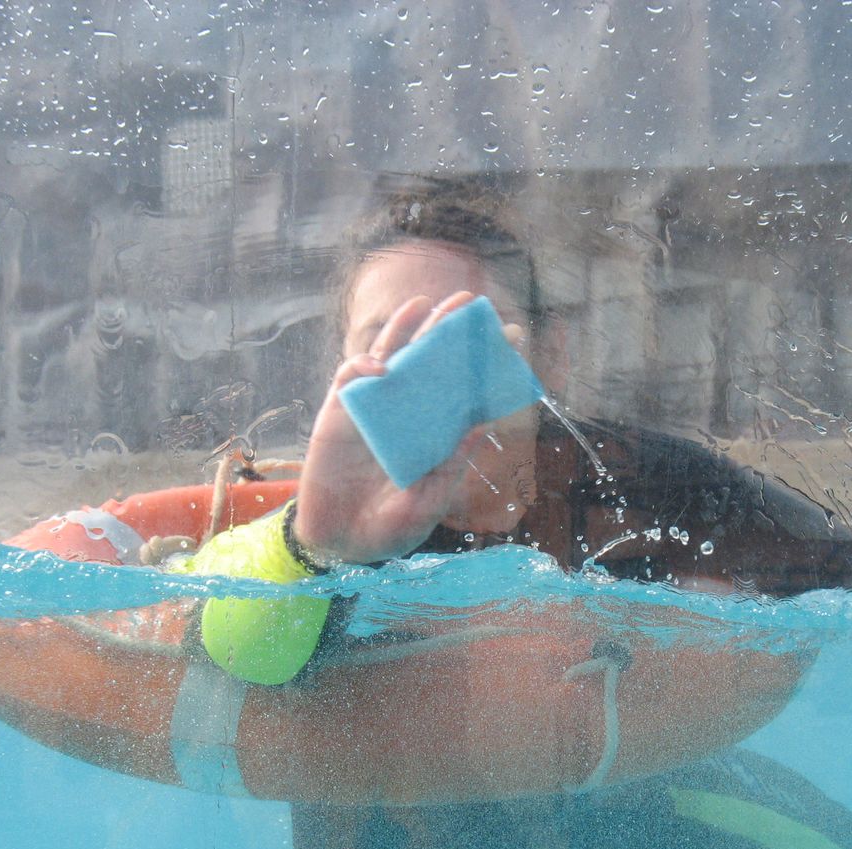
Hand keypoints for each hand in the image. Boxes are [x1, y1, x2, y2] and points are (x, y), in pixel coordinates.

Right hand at [293, 291, 485, 564]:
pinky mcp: (339, 416)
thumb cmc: (389, 529)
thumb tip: (482, 425)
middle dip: (447, 330)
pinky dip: (363, 366)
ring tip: (424, 303)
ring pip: (390, 359)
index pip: (464, 388)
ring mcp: (373, 411)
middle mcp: (407, 415)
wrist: (341, 545)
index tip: (511, 335)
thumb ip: (451, 466)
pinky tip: (380, 364)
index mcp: (435, 433)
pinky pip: (350, 380)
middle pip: (429, 362)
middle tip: (468, 301)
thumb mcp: (428, 501)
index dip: (485, 362)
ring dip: (405, 329)